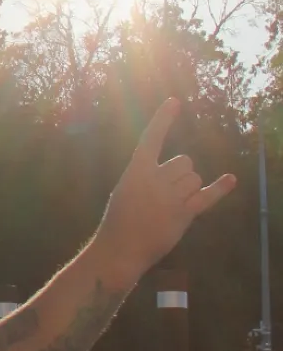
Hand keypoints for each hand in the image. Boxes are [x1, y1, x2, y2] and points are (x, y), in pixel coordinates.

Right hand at [94, 99, 236, 278]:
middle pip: (185, 163)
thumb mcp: (126, 190)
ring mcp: (170, 196)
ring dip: (189, 189)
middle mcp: (155, 179)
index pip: (151, 139)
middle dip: (182, 175)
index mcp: (136, 171)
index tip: (174, 102)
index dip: (163, 120)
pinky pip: (207, 196)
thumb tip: (181, 173)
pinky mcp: (184, 213)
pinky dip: (220, 189)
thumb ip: (149, 177)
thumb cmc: (120, 220)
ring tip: (171, 207)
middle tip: (166, 195)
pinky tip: (230, 180)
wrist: (120, 248)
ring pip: (195, 179)